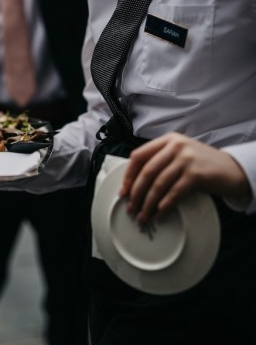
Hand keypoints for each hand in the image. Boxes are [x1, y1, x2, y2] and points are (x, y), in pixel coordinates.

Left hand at [120, 132, 250, 223]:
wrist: (233, 170)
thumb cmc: (203, 164)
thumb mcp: (180, 154)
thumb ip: (160, 161)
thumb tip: (134, 184)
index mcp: (167, 140)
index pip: (138, 156)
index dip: (128, 176)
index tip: (123, 191)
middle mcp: (176, 146)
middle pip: (146, 173)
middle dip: (136, 194)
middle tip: (131, 209)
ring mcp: (186, 159)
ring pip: (158, 185)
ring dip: (147, 204)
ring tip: (143, 216)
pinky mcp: (196, 175)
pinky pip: (173, 194)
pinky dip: (164, 207)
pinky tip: (159, 215)